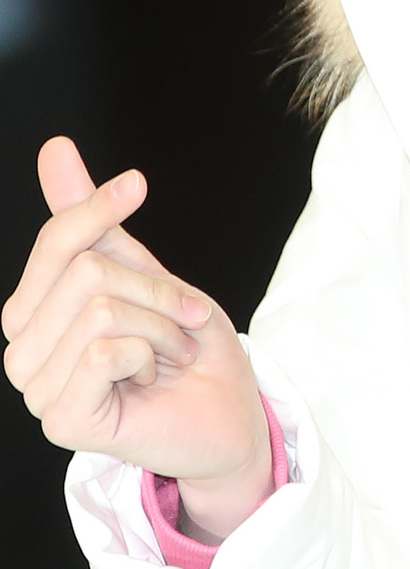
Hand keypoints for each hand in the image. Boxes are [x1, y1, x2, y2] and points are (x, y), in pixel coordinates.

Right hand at [3, 137, 272, 539]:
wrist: (228, 415)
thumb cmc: (185, 347)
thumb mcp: (142, 270)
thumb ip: (91, 219)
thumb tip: (55, 148)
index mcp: (34, 312)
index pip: (53, 241)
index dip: (97, 207)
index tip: (137, 185)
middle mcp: (22, 350)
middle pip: (86, 271)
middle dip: (155, 288)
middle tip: (182, 319)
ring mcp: (37, 389)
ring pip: (101, 310)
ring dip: (160, 325)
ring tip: (172, 351)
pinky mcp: (62, 420)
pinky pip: (107, 351)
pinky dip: (150, 353)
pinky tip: (154, 378)